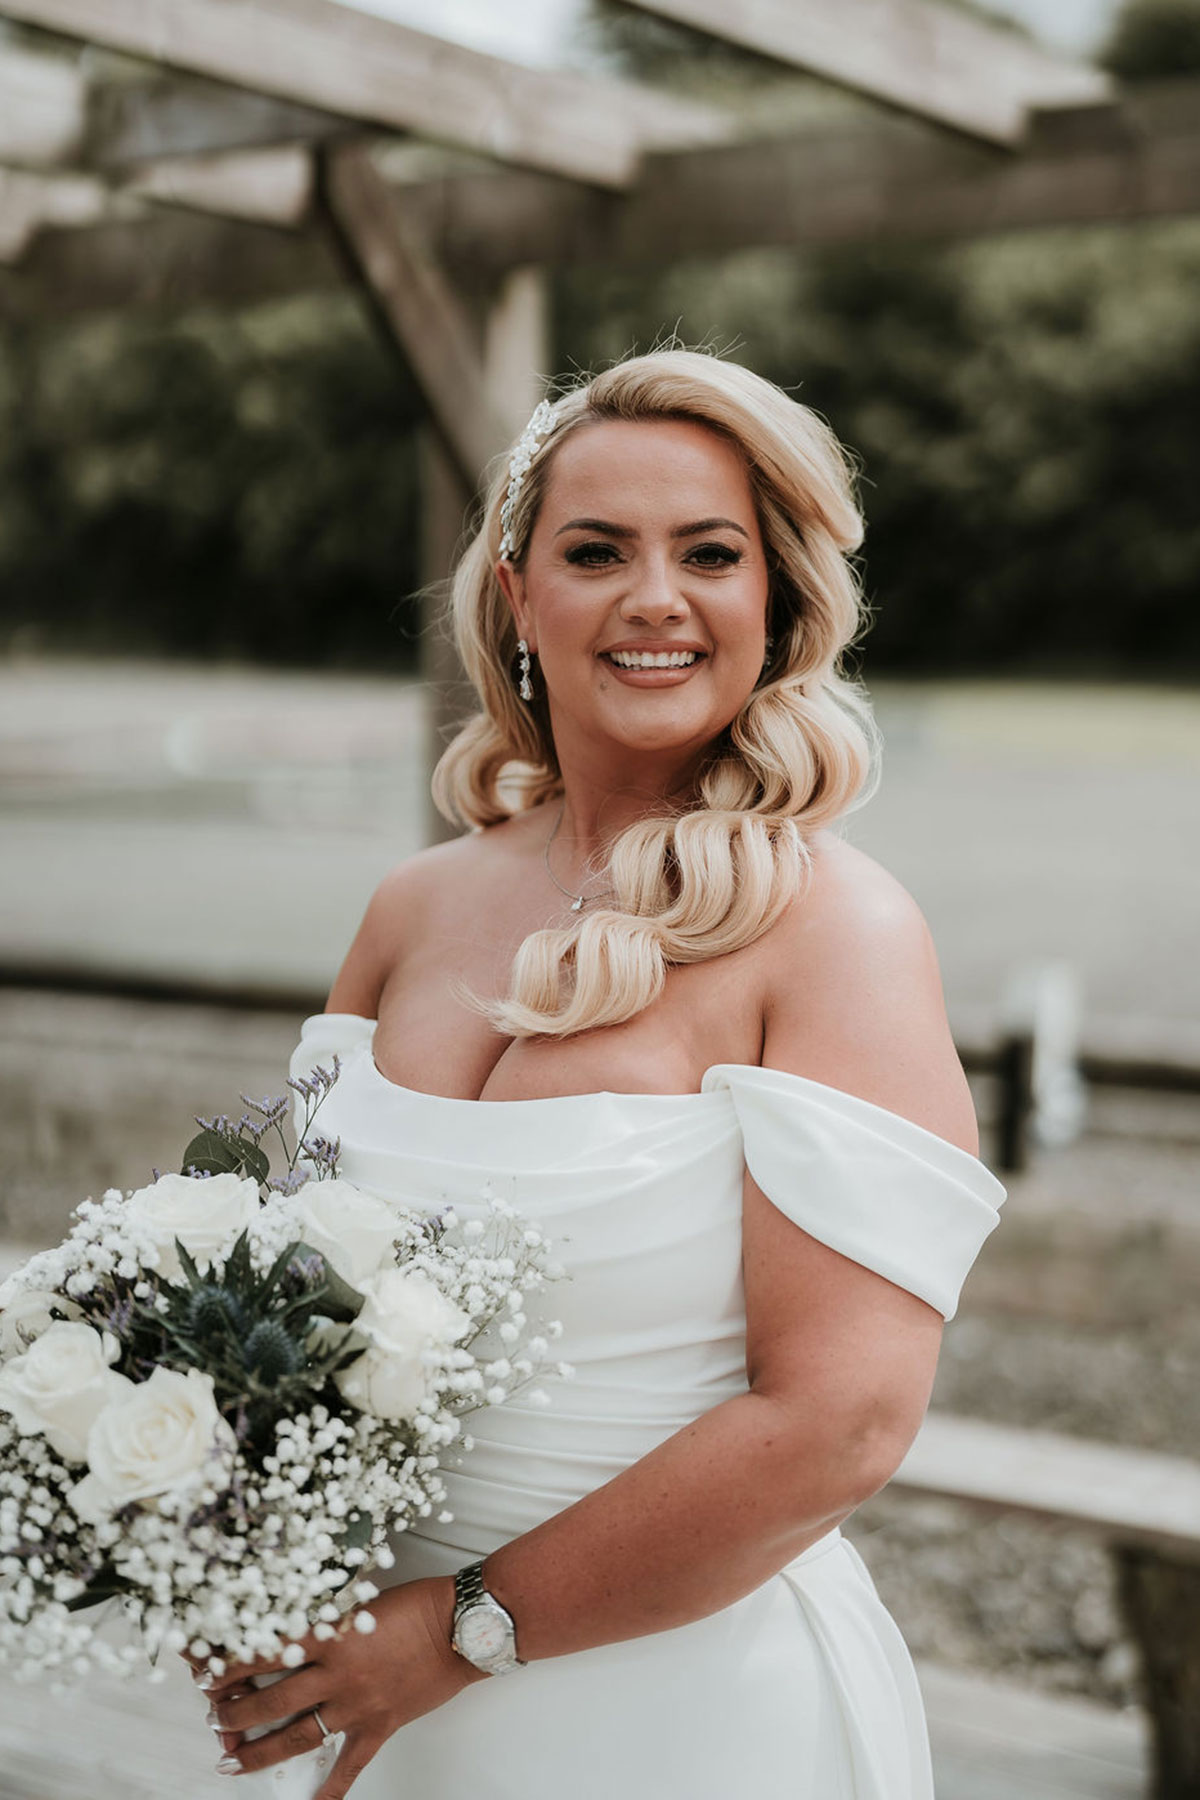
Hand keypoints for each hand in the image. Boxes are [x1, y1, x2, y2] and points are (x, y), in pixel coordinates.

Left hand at [200, 1576, 487, 1797]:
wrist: (462, 1626)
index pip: (266, 1652)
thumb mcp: (362, 1601)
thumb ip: (328, 1621)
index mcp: (331, 1636)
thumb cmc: (418, 1605)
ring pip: (297, 1737)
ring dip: (258, 1751)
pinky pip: (349, 1767)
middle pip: (272, 1700)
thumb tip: (293, 1632)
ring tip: (230, 1760)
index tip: (207, 1672)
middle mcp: (338, 1674)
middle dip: (234, 1713)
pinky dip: (328, 1792)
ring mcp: (358, 1706)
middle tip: (211, 1720)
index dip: (231, 1665)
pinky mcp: (379, 1727)